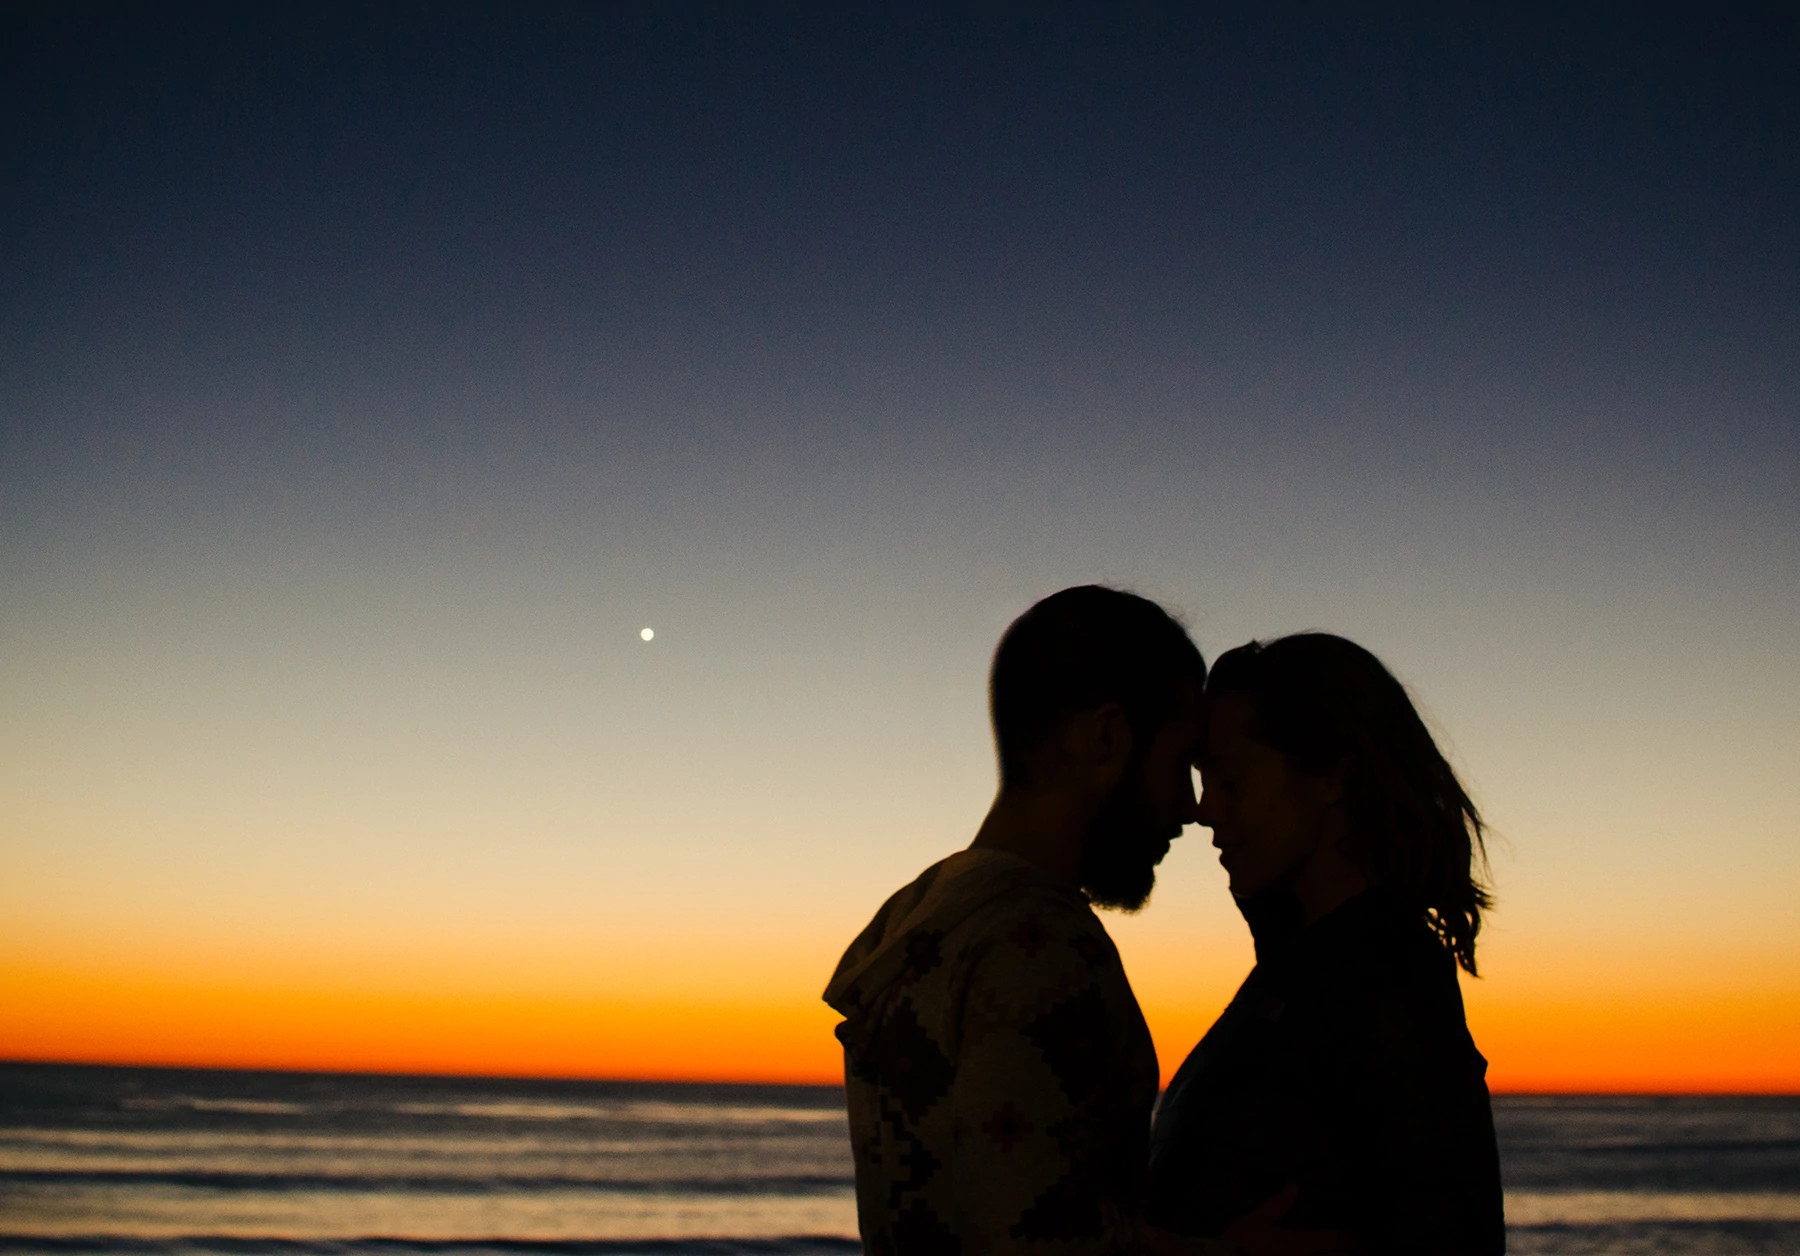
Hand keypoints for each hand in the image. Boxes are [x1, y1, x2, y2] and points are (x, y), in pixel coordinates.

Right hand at [1220, 1185, 1346, 1255]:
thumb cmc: (1242, 1242)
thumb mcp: (1257, 1219)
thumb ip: (1277, 1205)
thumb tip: (1293, 1187)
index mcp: (1299, 1243)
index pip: (1335, 1239)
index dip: (1350, 1237)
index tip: (1359, 1237)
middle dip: (1349, 1252)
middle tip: (1358, 1247)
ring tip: (1340, 1253)